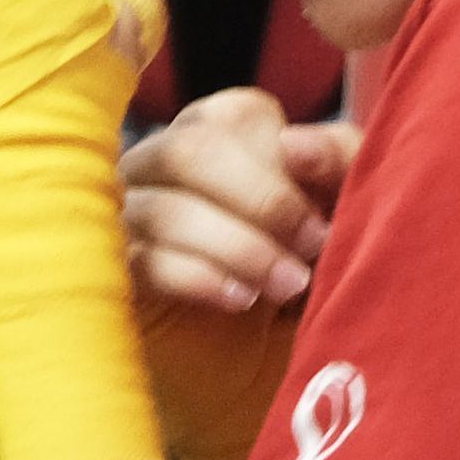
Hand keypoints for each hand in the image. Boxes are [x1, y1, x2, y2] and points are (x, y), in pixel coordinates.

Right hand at [124, 86, 357, 314]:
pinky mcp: (117, 269)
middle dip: (263, 202)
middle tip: (312, 246)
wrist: (272, 342)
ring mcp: (128, 214)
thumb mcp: (342, 201)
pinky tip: (242, 299)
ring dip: (241, 249)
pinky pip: (145, 263)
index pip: (234, 117)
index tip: (324, 210)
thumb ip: (338, 157)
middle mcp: (158, 162)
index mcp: (215, 131)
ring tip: (289, 285)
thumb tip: (293, 145)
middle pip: (188, 152)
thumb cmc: (306, 257)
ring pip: (166, 210)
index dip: (285, 160)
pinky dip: (202, 279)